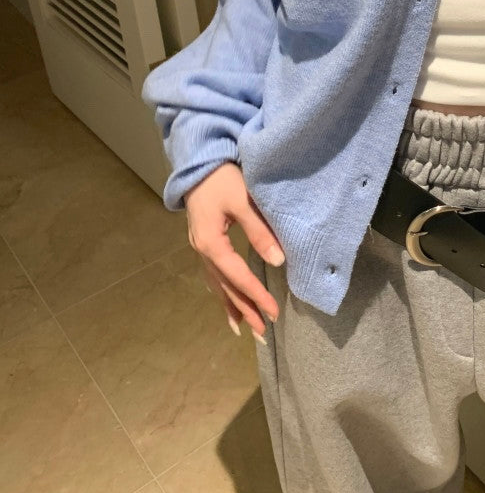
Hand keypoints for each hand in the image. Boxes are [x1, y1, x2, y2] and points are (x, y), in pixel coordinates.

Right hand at [185, 162, 284, 341]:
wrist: (200, 161)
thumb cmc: (223, 178)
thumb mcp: (244, 201)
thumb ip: (259, 231)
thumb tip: (278, 261)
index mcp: (211, 243)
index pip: (238, 276)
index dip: (256, 296)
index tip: (274, 312)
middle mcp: (202, 250)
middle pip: (225, 286)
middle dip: (245, 309)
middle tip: (263, 332)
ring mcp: (200, 246)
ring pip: (217, 283)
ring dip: (232, 305)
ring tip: (244, 329)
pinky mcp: (204, 240)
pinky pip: (213, 274)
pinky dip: (222, 292)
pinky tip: (228, 304)